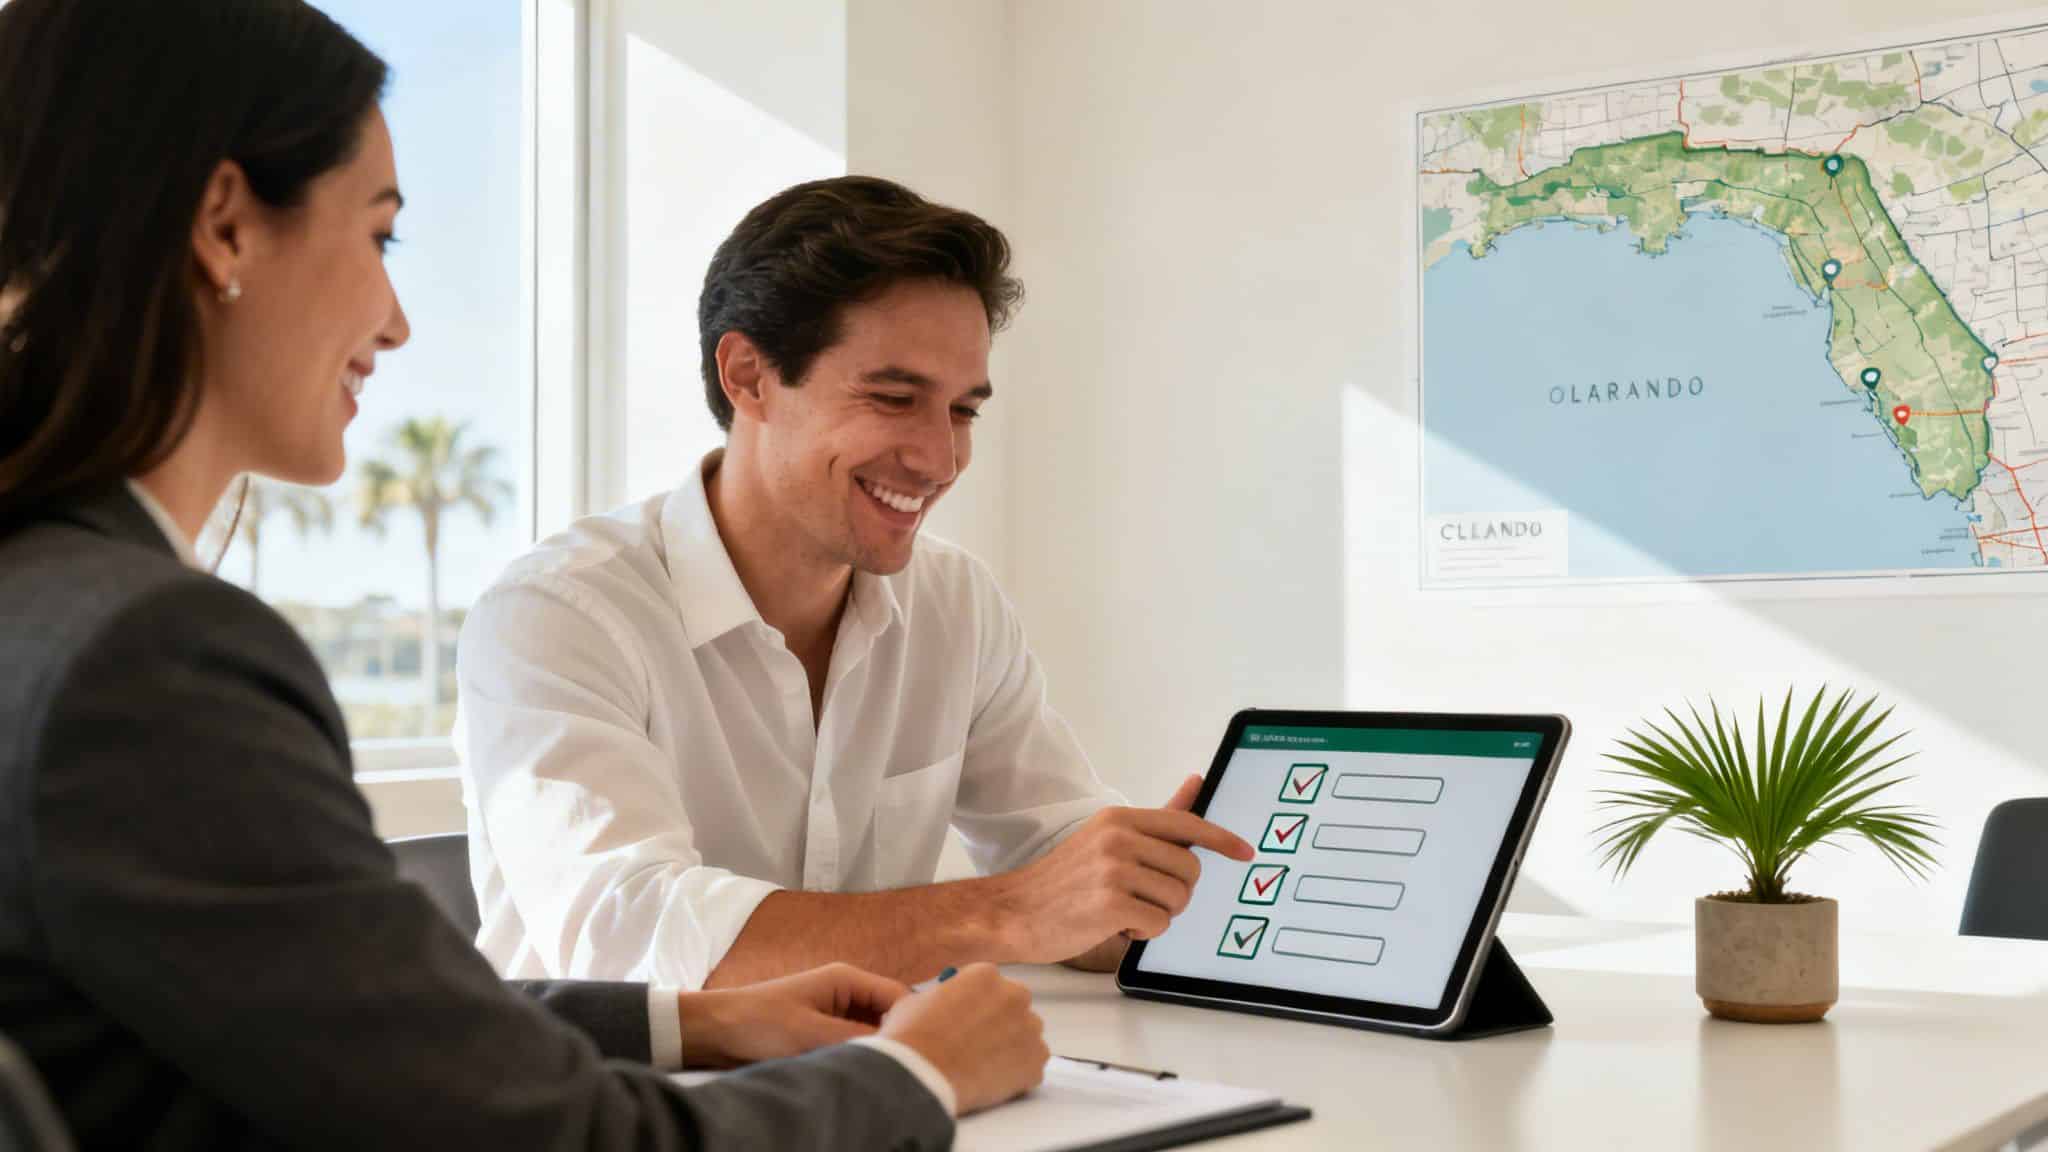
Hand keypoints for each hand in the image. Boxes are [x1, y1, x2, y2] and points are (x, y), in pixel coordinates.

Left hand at [676, 962, 907, 1067]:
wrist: (714, 1032)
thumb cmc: (758, 1023)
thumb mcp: (810, 1034)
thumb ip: (855, 1041)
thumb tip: (896, 1052)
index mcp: (846, 979)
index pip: (897, 997)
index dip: (910, 1023)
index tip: (916, 1052)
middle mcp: (845, 993)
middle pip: (887, 1015)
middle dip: (894, 1039)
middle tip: (900, 1067)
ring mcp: (834, 1013)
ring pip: (870, 1033)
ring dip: (873, 1051)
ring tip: (881, 1073)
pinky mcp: (822, 1033)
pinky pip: (852, 1045)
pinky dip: (857, 1058)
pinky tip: (860, 1074)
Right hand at [880, 963, 1047, 1113]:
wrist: (921, 1075)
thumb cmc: (911, 1036)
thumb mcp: (916, 1000)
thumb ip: (940, 995)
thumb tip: (940, 1002)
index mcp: (986, 975)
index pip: (991, 986)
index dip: (978, 1004)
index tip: (969, 1020)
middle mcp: (1015, 995)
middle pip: (1015, 1006)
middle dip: (1001, 1022)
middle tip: (978, 1043)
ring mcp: (1030, 1029)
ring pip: (1027, 1035)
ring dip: (1012, 1046)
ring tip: (984, 1065)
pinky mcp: (1036, 1061)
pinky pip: (1032, 1066)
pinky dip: (1018, 1074)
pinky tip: (993, 1081)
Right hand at [992, 774, 1252, 964]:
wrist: (1012, 912)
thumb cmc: (1063, 880)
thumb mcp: (1108, 838)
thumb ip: (1159, 816)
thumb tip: (1197, 782)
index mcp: (1120, 818)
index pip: (1186, 824)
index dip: (1222, 839)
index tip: (1246, 852)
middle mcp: (1118, 838)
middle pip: (1190, 870)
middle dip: (1177, 892)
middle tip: (1146, 899)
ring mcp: (1113, 870)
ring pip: (1178, 899)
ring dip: (1159, 915)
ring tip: (1124, 912)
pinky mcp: (1110, 904)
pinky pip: (1159, 924)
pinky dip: (1143, 933)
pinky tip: (1116, 926)